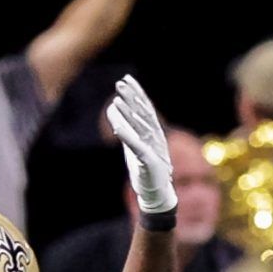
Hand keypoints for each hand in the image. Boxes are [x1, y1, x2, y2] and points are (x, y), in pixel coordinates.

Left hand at [107, 74, 174, 215]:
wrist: (157, 192)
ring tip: (117, 100)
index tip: (126, 79)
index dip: (136, 93)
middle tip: (121, 83)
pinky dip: (127, 135)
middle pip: (143, 113)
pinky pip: (136, 146)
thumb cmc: (145, 169)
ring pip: (139, 127)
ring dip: (128, 113)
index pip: (145, 108)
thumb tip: (115, 114)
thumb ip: (126, 130)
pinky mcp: (149, 161)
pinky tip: (117, 126)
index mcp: (152, 132)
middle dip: (132, 97)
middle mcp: (155, 137)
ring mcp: (154, 148)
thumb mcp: (134, 147)